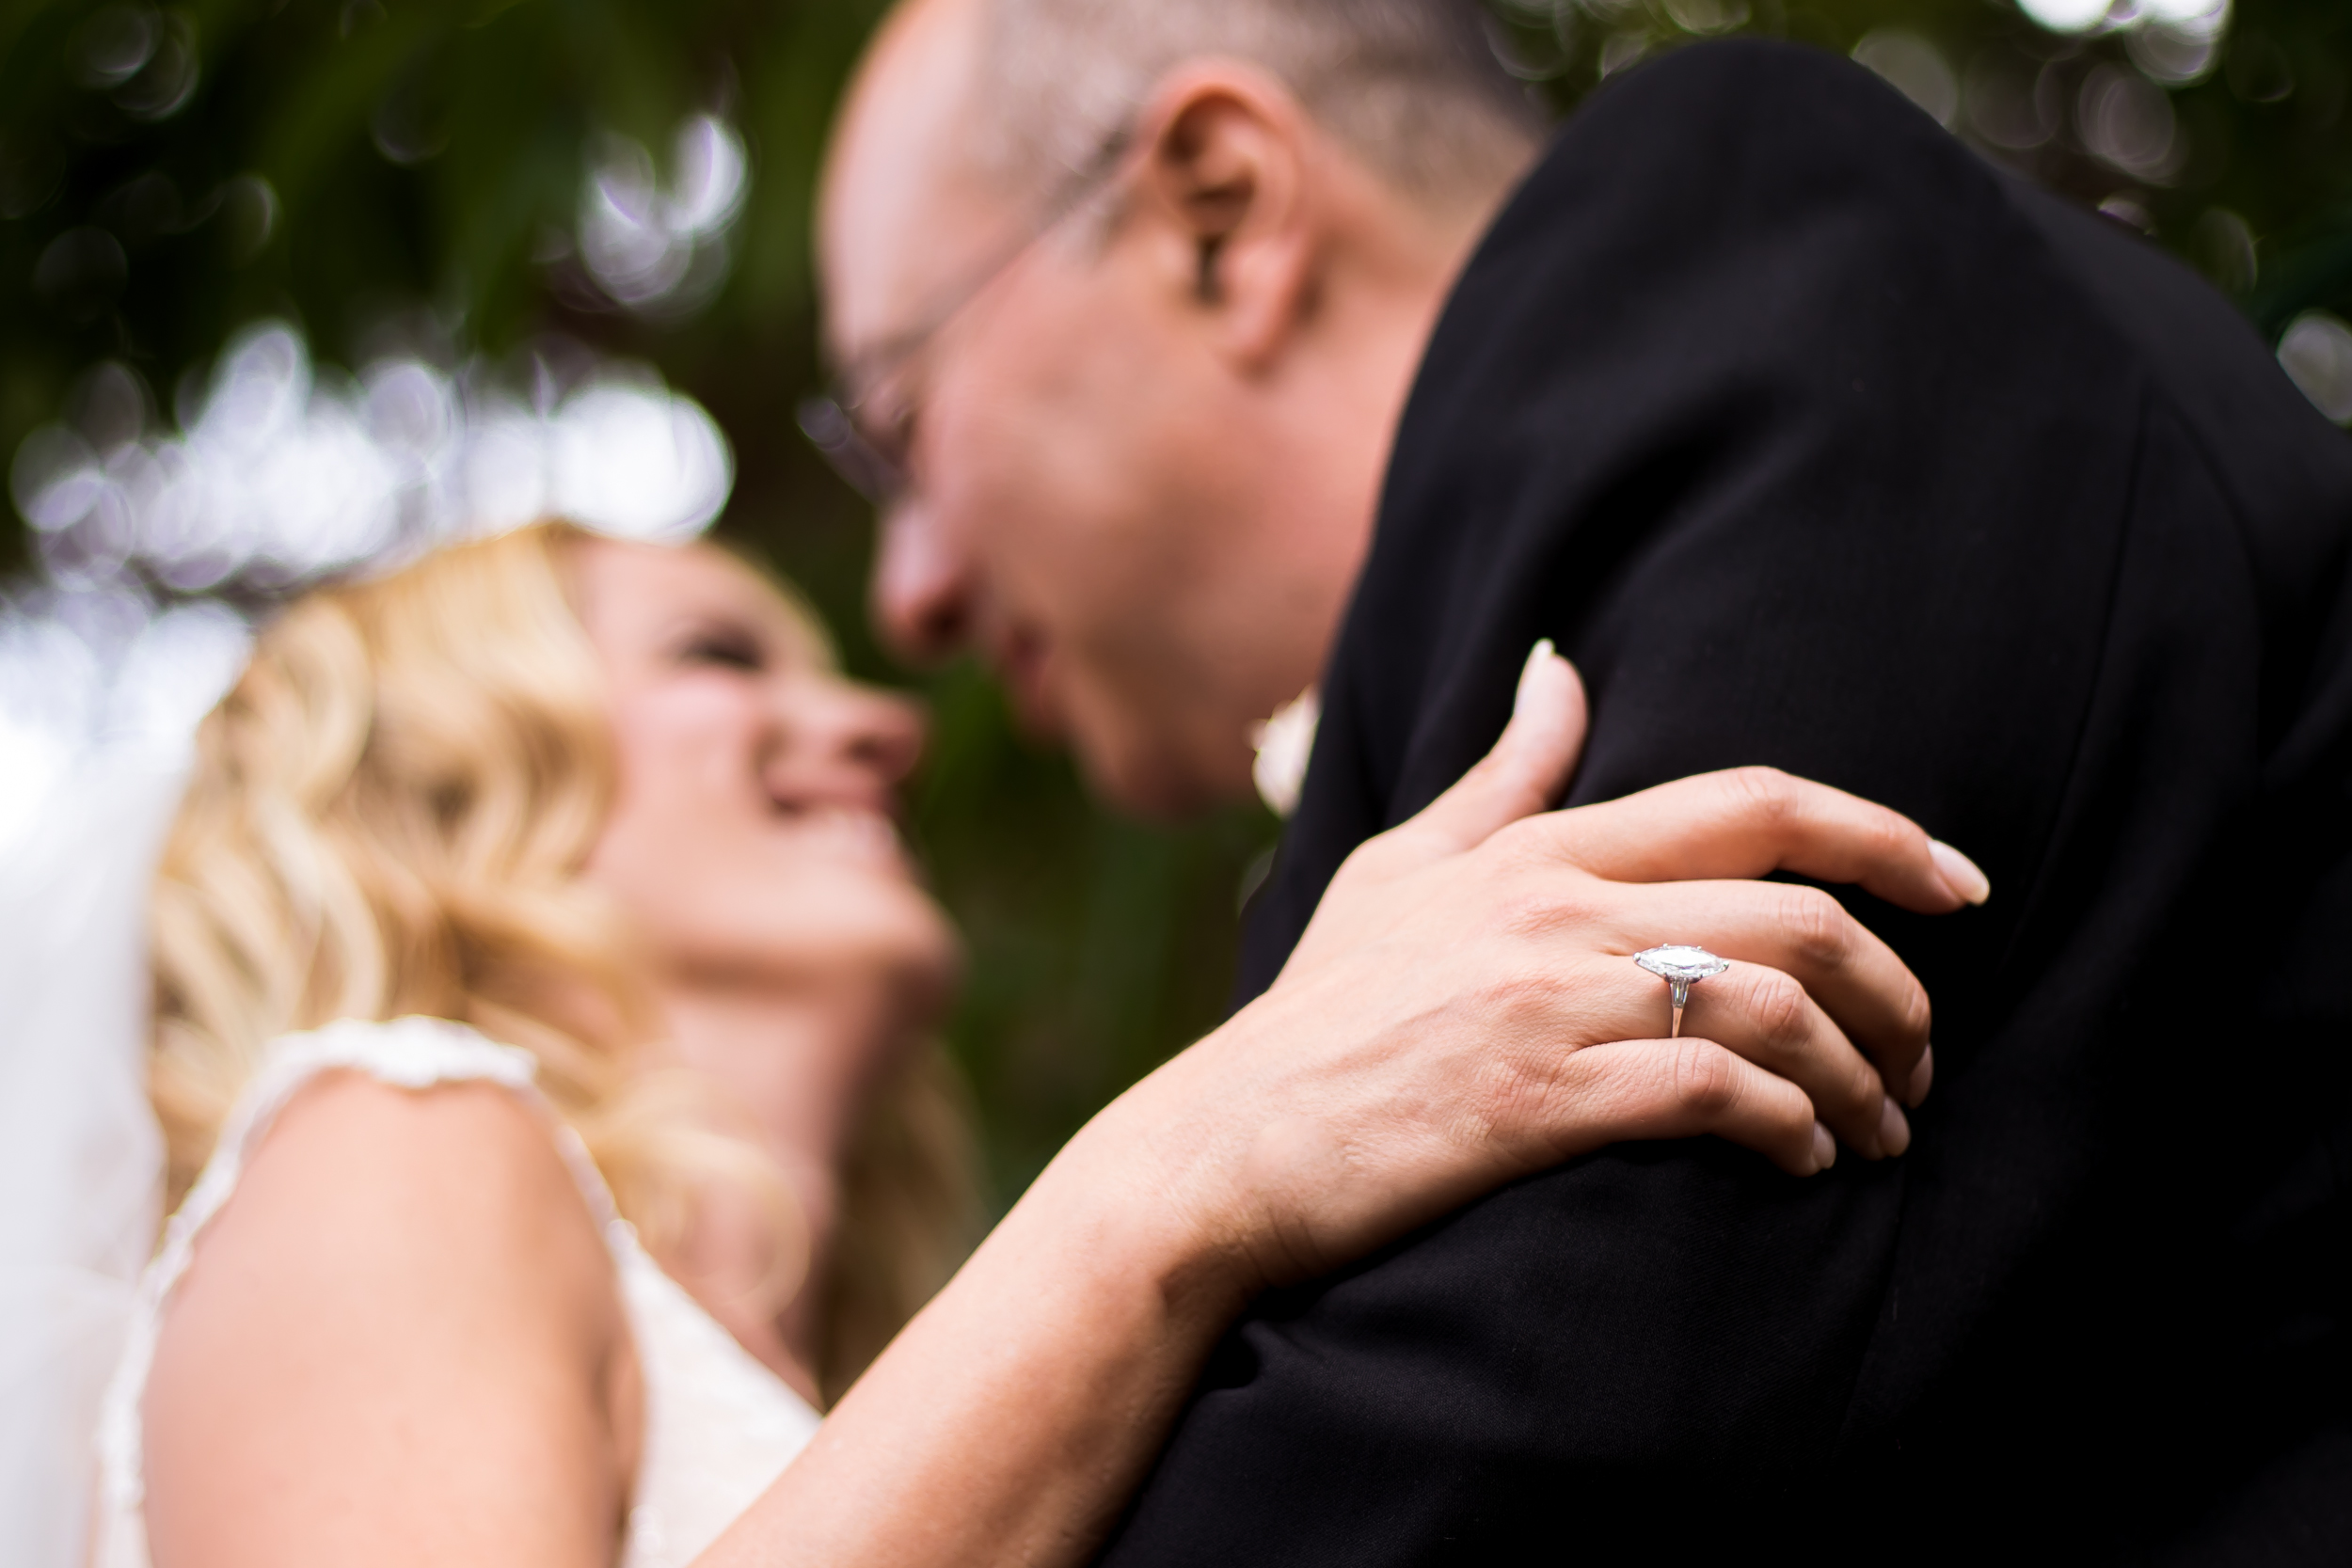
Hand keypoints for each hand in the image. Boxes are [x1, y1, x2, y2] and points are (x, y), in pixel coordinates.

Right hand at [1119, 642, 1986, 1292]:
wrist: (1229, 1145)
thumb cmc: (1323, 1014)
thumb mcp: (1401, 869)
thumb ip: (1504, 776)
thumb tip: (1563, 660)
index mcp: (1540, 849)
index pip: (1755, 802)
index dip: (1883, 836)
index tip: (1961, 886)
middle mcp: (1557, 909)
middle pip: (1797, 914)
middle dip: (1899, 987)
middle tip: (1924, 1053)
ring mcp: (1548, 1001)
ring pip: (1773, 1008)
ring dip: (1861, 1075)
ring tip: (1882, 1126)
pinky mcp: (1537, 1098)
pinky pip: (1712, 1093)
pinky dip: (1788, 1125)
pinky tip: (1804, 1157)